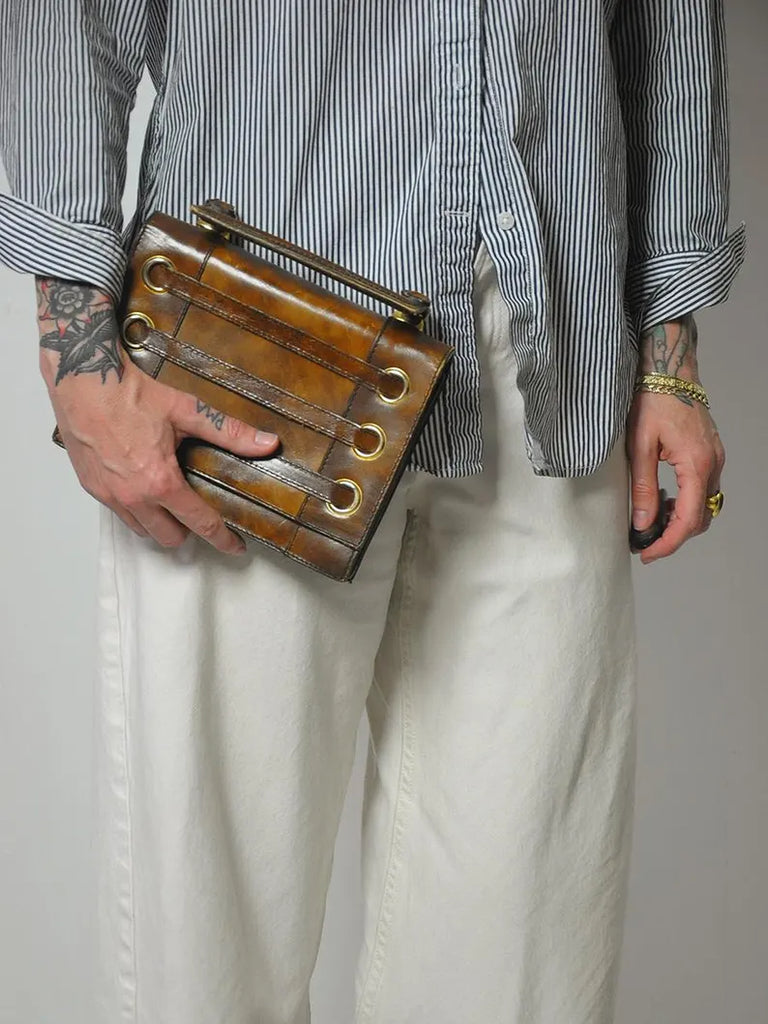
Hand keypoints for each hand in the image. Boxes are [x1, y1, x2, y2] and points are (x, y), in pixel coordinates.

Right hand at [36, 276, 278, 553]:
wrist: (81, 380)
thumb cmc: (128, 393)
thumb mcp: (186, 411)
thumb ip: (229, 432)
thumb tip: (266, 443)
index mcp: (160, 481)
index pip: (199, 523)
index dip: (222, 539)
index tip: (234, 546)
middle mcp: (133, 496)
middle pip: (169, 538)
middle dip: (188, 532)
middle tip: (199, 516)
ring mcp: (110, 495)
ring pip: (142, 530)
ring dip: (159, 523)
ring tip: (171, 504)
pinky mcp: (92, 488)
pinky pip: (119, 514)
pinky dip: (135, 510)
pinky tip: (143, 490)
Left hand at [626, 315, 724, 563]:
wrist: (667, 368)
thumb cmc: (651, 401)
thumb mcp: (639, 447)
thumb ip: (643, 488)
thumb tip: (643, 524)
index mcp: (696, 465)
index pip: (687, 520)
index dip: (668, 543)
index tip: (647, 553)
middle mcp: (713, 464)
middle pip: (701, 518)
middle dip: (674, 535)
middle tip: (644, 542)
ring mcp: (715, 457)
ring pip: (705, 505)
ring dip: (681, 519)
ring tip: (650, 520)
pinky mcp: (710, 452)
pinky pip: (704, 488)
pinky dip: (686, 502)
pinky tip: (663, 499)